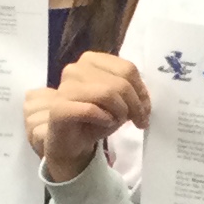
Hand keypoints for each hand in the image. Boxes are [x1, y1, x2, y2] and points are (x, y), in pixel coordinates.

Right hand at [26, 52, 148, 184]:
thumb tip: (144, 100)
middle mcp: (75, 69)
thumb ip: (131, 93)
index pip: (127, 68)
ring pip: (107, 93)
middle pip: (120, 82)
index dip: (142, 91)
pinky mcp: (58, 108)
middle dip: (135, 105)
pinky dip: (105, 119)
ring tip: (118, 123)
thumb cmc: (95, 120)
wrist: (70, 143)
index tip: (145, 110)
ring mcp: (65, 87)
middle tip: (139, 122)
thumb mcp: (119, 103)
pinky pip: (91, 110)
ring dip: (120, 112)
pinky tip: (105, 124)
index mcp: (91, 61)